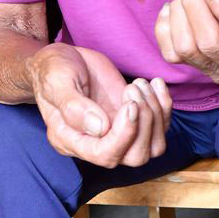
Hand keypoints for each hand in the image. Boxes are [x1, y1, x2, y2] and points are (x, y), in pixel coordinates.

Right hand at [27, 43, 172, 168]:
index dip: (124, 135)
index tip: (129, 104)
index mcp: (71, 141)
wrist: (63, 60)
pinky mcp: (133, 120)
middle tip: (133, 89)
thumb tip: (99, 128)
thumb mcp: (56, 81)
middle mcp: (97, 143)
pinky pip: (160, 126)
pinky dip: (165, 105)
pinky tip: (155, 83)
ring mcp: (118, 133)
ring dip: (156, 114)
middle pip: (135, 157)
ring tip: (140, 84)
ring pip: (153, 145)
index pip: (105, 155)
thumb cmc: (53, 70)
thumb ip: (73, 106)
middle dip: (144, 124)